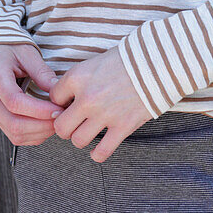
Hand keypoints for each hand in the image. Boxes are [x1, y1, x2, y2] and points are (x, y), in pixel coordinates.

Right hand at [0, 42, 65, 147]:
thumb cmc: (8, 48)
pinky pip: (12, 134)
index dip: (39, 110)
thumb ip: (42, 73)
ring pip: (13, 133)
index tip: (58, 110)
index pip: (15, 102)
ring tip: (56, 122)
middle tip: (61, 118)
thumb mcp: (27, 53)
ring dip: (38, 133)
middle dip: (41, 126)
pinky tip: (45, 125)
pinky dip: (32, 135)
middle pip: (13, 123)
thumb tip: (59, 92)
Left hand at [49, 44, 152, 161]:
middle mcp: (87, 98)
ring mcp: (105, 114)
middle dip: (66, 126)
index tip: (70, 102)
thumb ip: (78, 80)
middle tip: (75, 122)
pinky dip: (97, 154)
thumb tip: (62, 96)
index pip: (53, 98)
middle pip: (60, 126)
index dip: (60, 101)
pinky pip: (102, 151)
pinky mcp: (123, 126)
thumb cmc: (128, 59)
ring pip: (77, 141)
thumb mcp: (96, 62)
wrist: (159, 61)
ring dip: (81, 138)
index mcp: (78, 77)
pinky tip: (97, 149)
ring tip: (89, 131)